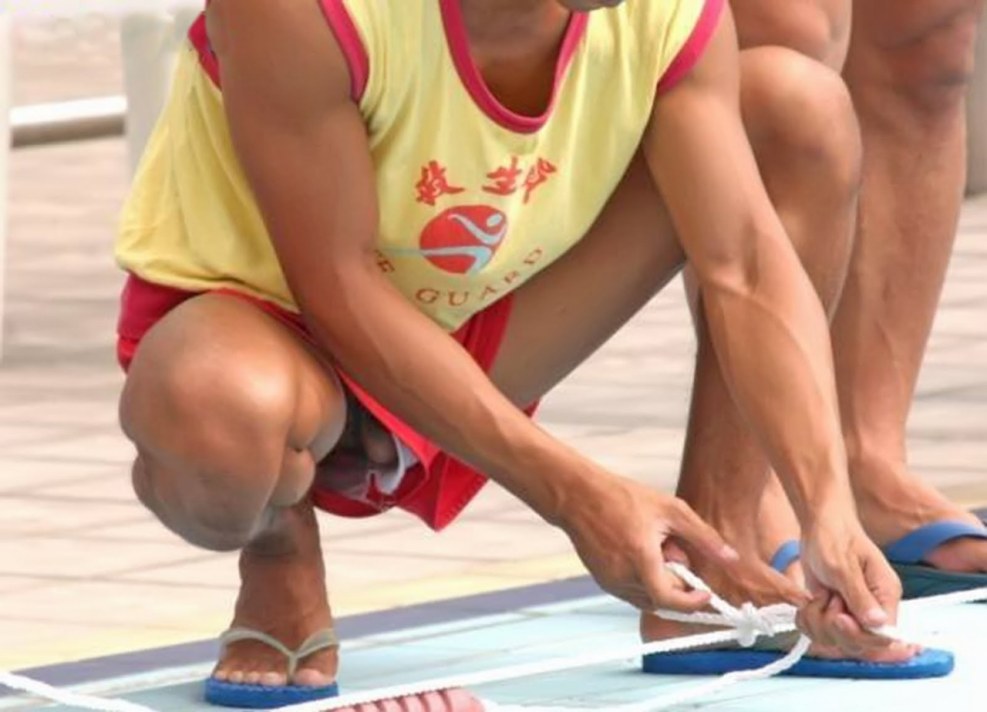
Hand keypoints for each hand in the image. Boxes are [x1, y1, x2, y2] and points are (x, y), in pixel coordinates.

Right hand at [558, 471, 803, 612]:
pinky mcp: (602, 581)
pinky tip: (641, 551)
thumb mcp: (671, 510)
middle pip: (662, 600)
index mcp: (641, 559)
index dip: (692, 602)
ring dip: (660, 584)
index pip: (670, 601)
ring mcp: (609, 582)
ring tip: (655, 548)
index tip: (705, 592)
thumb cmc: (624, 497)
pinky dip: (644, 581)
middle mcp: (623, 576)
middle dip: (677, 585)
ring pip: (647, 598)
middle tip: (675, 551)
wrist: (578, 495)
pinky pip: (631, 592)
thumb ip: (704, 537)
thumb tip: (732, 559)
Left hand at [798, 513, 901, 654]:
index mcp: (885, 596)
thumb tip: (879, 625)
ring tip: (818, 595)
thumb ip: (859, 597)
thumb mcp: (844, 566)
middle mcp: (872, 609)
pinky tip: (807, 602)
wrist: (819, 525)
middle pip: (858, 645)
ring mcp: (851, 612)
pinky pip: (819, 633)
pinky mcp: (831, 612)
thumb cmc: (834, 537)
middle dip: (834, 626)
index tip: (838, 616)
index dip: (858, 634)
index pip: (882, 637)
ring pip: (835, 641)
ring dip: (817, 621)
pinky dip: (807, 621)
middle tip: (826, 598)